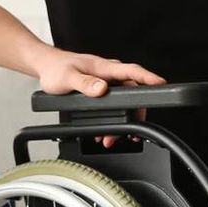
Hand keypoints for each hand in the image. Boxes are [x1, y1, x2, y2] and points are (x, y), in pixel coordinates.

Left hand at [37, 49, 163, 147]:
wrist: (46, 68)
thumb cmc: (56, 69)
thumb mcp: (67, 78)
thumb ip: (85, 83)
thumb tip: (102, 88)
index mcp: (103, 67)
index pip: (131, 71)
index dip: (148, 78)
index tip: (161, 84)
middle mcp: (108, 74)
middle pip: (133, 92)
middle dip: (134, 114)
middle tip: (129, 134)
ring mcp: (106, 81)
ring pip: (124, 102)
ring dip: (122, 121)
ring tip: (111, 138)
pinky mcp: (101, 89)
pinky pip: (114, 105)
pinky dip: (112, 120)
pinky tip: (104, 131)